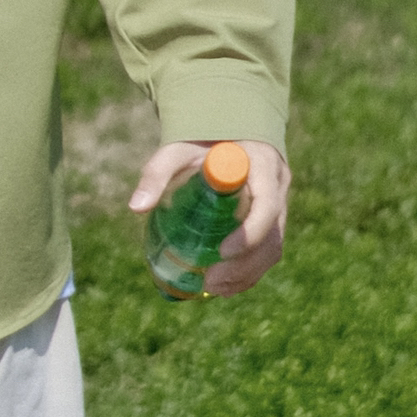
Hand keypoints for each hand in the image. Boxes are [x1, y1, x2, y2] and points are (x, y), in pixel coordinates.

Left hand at [128, 139, 290, 297]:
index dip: (249, 234)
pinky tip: (225, 285)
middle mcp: (278, 185)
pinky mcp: (273, 218)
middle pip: (272, 234)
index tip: (220, 252)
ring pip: (273, 247)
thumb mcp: (177, 149)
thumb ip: (157, 172)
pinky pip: (269, 250)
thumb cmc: (199, 139)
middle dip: (244, 264)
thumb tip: (136, 207)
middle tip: (210, 280)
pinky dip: (250, 271)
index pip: (267, 205)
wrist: (223, 128)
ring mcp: (279, 203)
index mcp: (262, 164)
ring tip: (214, 287)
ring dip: (247, 274)